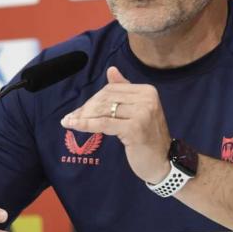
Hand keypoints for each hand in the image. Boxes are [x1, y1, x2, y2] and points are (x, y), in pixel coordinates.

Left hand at [61, 66, 171, 183]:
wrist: (163, 162)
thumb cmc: (148, 137)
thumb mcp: (138, 111)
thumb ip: (124, 91)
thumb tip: (111, 70)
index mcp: (147, 91)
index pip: (112, 89)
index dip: (94, 99)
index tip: (80, 110)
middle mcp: (147, 99)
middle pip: (107, 98)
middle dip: (86, 108)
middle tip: (71, 117)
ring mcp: (142, 114)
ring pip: (104, 110)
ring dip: (83, 116)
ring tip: (69, 121)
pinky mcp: (134, 129)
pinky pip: (104, 123)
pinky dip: (86, 124)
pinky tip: (73, 124)